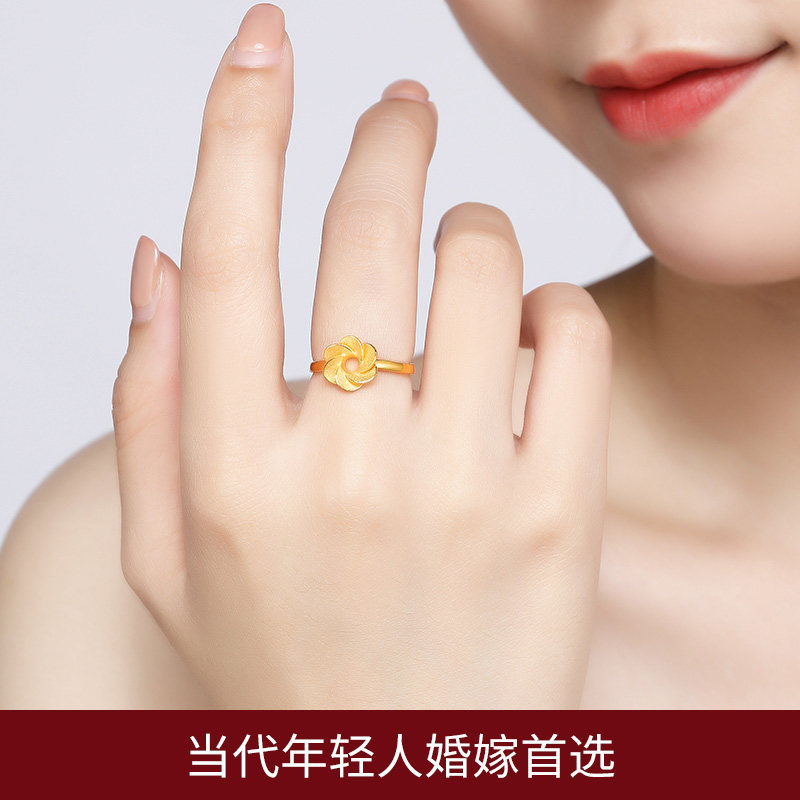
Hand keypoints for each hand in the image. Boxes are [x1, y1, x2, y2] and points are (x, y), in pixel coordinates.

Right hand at [111, 3, 611, 708]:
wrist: (400, 786)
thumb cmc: (286, 666)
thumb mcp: (173, 556)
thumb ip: (149, 403)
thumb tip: (156, 258)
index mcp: (231, 473)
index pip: (229, 255)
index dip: (241, 125)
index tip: (266, 43)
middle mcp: (341, 469)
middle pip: (367, 232)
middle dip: (385, 139)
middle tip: (400, 108)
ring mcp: (459, 490)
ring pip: (482, 265)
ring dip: (474, 231)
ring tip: (464, 263)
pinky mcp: (557, 513)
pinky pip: (573, 338)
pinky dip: (553, 308)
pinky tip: (527, 336)